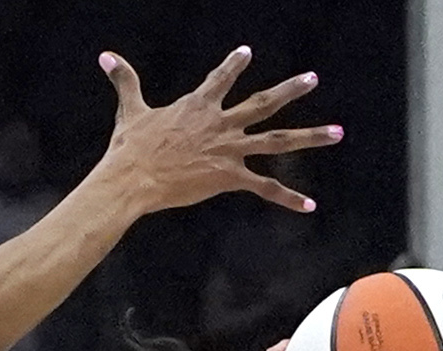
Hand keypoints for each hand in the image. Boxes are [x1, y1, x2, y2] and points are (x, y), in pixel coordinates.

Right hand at [97, 47, 341, 215]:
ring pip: (278, 141)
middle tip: (312, 78)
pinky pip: (265, 187)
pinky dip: (287, 198)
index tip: (245, 53)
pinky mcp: (229, 177)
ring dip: (310, 136)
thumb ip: (124, 80)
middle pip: (263, 103)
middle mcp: (221, 123)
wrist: (133, 178)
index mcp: (198, 105)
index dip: (233, 65)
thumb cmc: (130, 147)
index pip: (221, 79)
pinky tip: (310, 205)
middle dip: (290, 89)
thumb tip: (105, 55)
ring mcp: (229, 149)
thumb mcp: (130, 110)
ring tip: (337, 132)